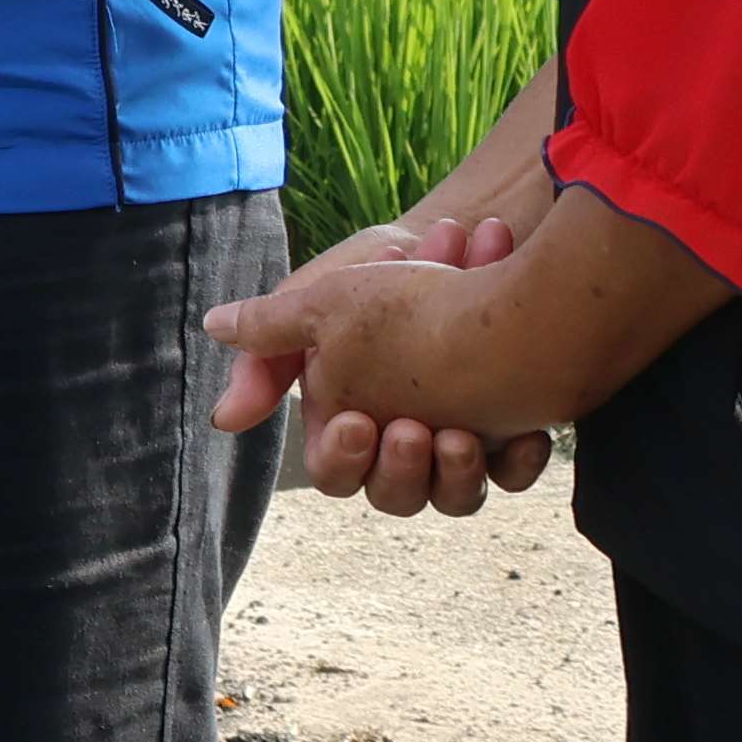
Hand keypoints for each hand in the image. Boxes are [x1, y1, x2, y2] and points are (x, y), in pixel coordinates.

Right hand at [207, 223, 557, 515]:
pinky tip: (520, 429)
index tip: (359, 422)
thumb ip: (267, 348)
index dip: (343, 458)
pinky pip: (516, 476)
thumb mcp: (321, 304)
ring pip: (456, 498)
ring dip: (457, 472)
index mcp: (347, 415)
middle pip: (396, 495)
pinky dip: (517, 460)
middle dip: (404, 467)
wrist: (467, 243)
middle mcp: (399, 437)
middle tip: (413, 428)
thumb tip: (221, 395)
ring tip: (464, 433)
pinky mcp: (510, 434)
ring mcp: (458, 440)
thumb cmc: (387, 275)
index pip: (334, 471)